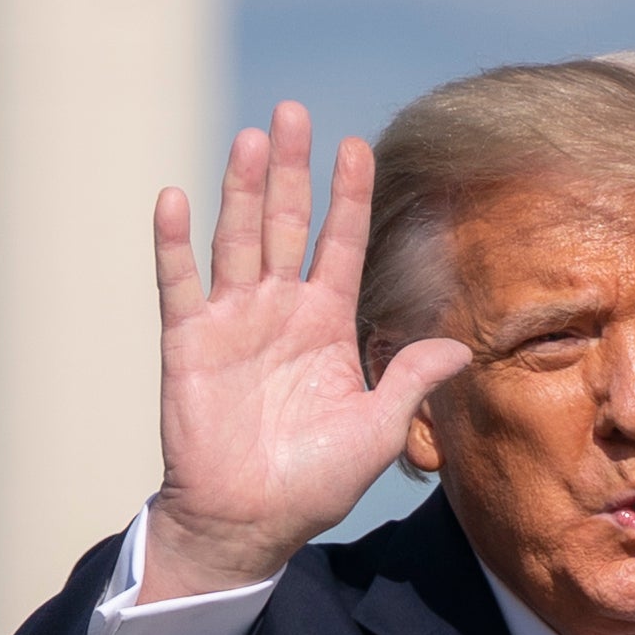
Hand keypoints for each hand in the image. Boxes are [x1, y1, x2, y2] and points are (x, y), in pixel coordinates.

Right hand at [142, 101, 474, 601]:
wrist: (247, 523)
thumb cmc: (312, 484)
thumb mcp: (376, 431)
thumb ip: (409, 381)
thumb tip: (460, 347)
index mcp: (325, 323)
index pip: (338, 244)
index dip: (347, 196)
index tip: (355, 145)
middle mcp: (278, 310)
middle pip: (286, 223)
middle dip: (292, 169)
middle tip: (291, 112)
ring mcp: (231, 322)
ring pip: (237, 239)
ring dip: (242, 189)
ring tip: (251, 139)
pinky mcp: (188, 342)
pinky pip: (179, 284)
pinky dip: (175, 243)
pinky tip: (176, 199)